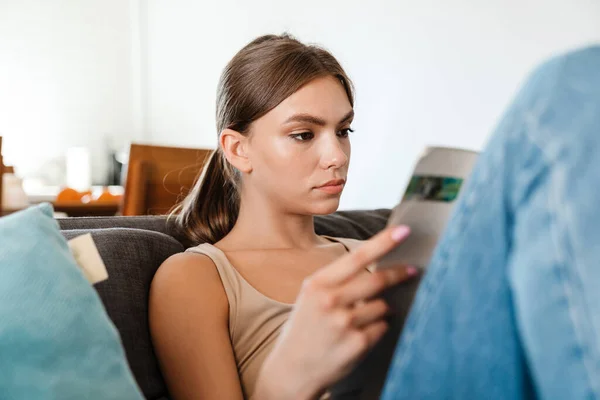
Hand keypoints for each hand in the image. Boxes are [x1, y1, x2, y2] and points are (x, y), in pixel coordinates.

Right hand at [254, 226, 416, 399]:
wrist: (292, 370)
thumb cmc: (305, 328)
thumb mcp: (311, 296)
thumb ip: (338, 280)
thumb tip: (378, 264)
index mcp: (318, 284)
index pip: (358, 257)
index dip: (384, 242)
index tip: (404, 231)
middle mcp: (330, 301)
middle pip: (378, 280)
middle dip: (399, 274)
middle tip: (412, 270)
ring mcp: (344, 323)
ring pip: (383, 306)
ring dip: (381, 310)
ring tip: (361, 320)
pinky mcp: (357, 344)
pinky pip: (382, 327)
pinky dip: (378, 329)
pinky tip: (359, 335)